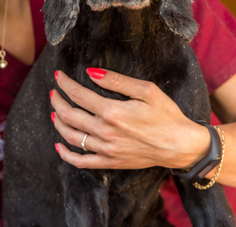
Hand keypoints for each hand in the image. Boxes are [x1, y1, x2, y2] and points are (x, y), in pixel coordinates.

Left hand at [50, 68, 210, 170]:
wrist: (181, 145)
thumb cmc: (167, 115)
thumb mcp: (147, 90)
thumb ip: (116, 81)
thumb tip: (91, 72)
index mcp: (113, 112)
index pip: (79, 95)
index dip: (65, 84)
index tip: (59, 76)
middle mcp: (106, 132)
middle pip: (70, 116)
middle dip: (57, 101)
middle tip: (54, 92)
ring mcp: (107, 150)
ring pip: (72, 138)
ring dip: (59, 124)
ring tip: (55, 113)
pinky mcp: (111, 162)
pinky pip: (82, 162)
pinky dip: (66, 155)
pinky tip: (60, 145)